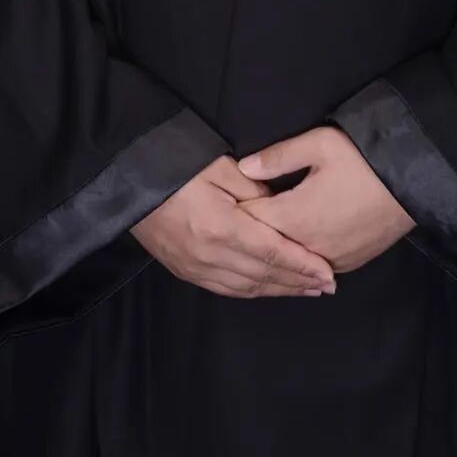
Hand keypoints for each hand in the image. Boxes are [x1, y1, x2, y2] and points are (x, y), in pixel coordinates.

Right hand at [129, 154, 337, 296]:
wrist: (127, 181)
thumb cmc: (174, 166)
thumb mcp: (218, 165)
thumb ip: (253, 188)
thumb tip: (280, 206)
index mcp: (220, 227)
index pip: (273, 253)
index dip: (303, 265)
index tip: (328, 273)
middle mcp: (209, 255)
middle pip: (264, 275)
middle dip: (298, 282)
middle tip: (327, 286)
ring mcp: (195, 267)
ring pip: (246, 287)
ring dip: (279, 290)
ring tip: (306, 290)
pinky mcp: (184, 271)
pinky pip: (226, 289)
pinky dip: (252, 291)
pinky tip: (267, 288)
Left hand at [235, 126, 416, 275]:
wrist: (414, 182)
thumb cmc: (365, 159)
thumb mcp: (320, 144)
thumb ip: (278, 157)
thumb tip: (243, 167)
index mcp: (295, 216)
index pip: (249, 222)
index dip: (234, 212)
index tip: (223, 204)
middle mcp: (309, 246)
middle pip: (266, 247)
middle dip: (250, 235)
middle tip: (234, 224)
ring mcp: (330, 259)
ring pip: (290, 262)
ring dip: (275, 251)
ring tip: (259, 240)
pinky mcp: (348, 264)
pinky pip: (313, 268)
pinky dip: (300, 261)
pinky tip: (293, 251)